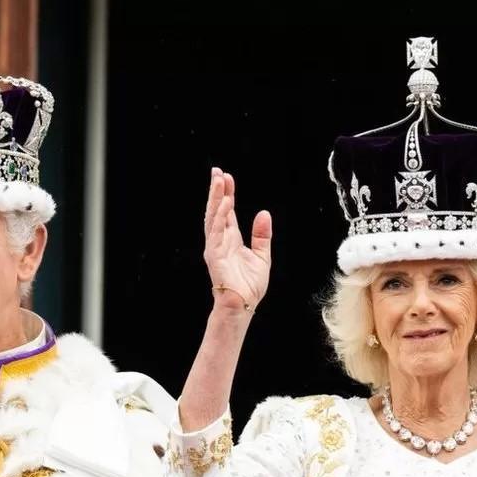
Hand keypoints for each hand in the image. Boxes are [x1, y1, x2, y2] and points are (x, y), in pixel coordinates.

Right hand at [203, 168, 271, 314]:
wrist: (243, 304)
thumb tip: (263, 213)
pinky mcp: (215, 255)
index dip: (227, 194)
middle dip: (217, 191)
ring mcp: (215, 247)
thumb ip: (262, 235)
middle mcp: (220, 240)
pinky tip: (225, 204)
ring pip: (214, 218)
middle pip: (217, 210)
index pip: (227, 212)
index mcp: (231, 239)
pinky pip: (216, 232)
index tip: (227, 177)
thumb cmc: (249, 285)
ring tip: (219, 181)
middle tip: (217, 171)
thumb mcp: (262, 256)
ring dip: (216, 199)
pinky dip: (220, 217)